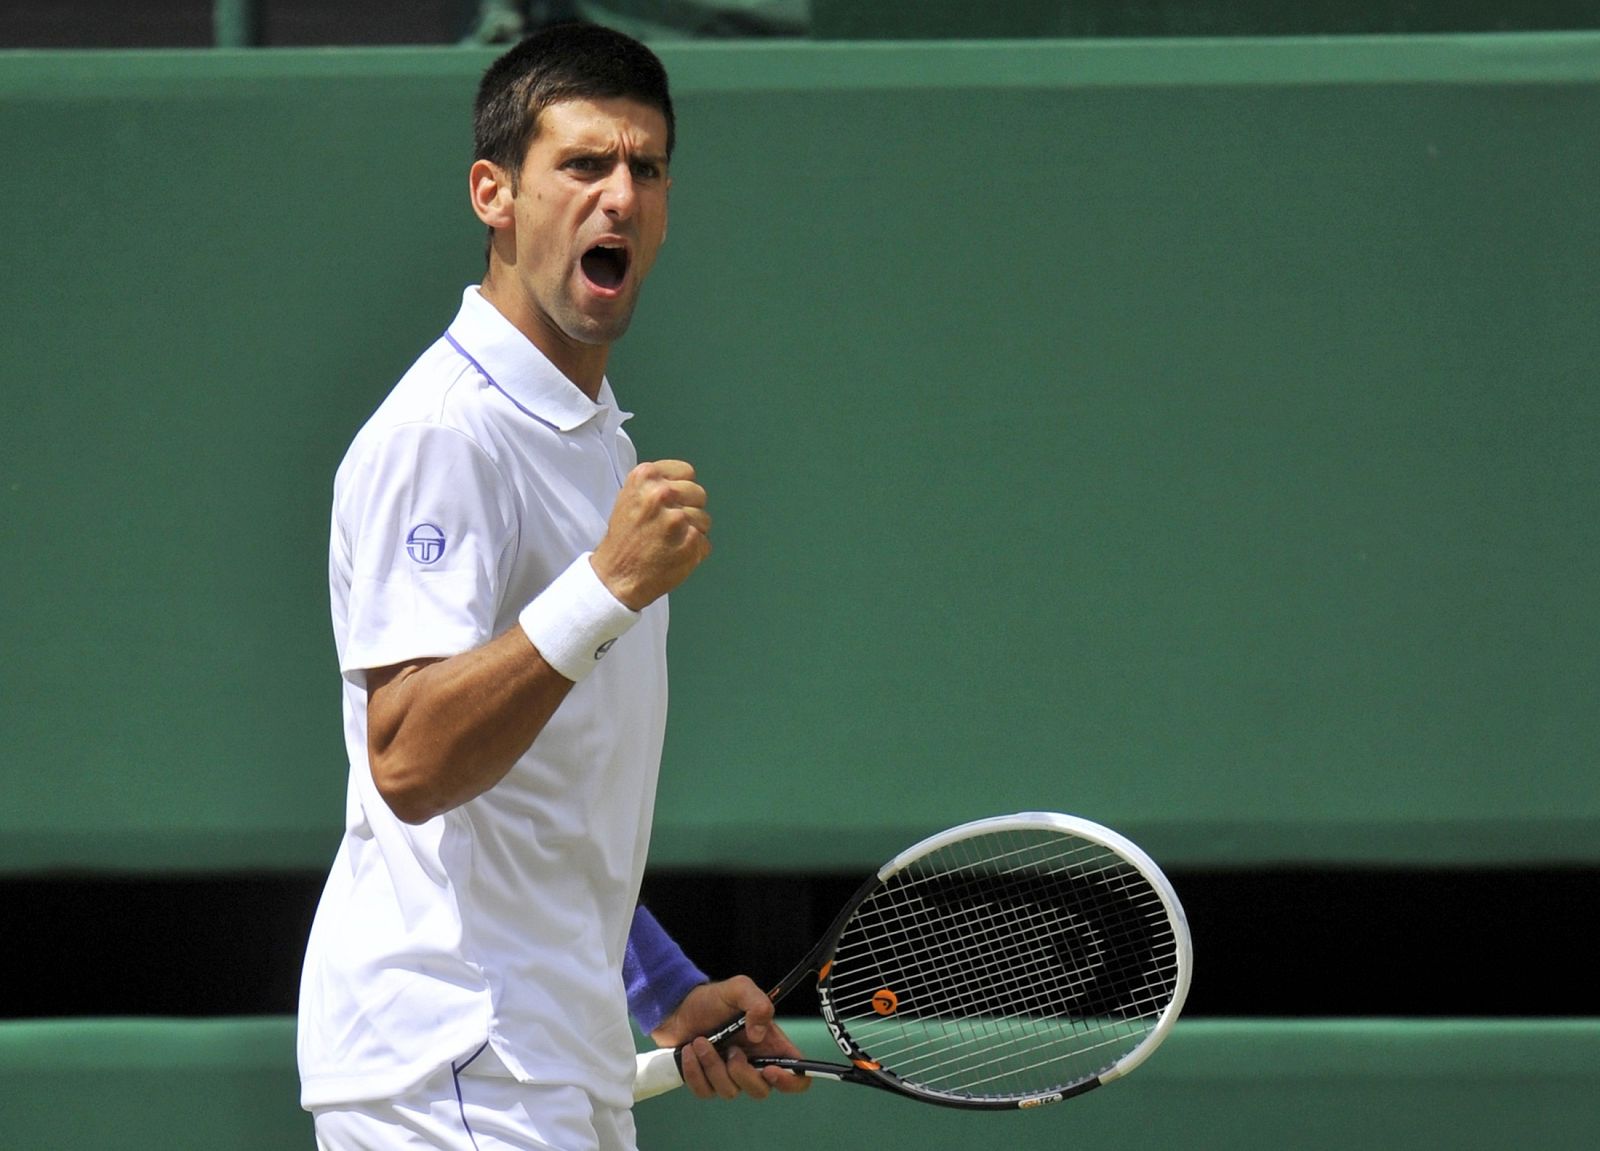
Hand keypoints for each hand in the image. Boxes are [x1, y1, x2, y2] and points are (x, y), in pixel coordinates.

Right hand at [590, 460, 710, 610]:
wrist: (615, 576)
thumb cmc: (624, 537)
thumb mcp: (630, 496)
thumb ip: (656, 484)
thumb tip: (685, 481)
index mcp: (645, 476)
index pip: (687, 472)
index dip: (680, 490)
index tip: (668, 505)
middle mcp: (661, 493)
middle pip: (699, 494)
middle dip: (689, 510)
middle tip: (666, 528)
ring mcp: (677, 517)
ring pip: (704, 519)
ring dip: (692, 533)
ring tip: (667, 543)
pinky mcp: (691, 540)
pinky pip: (705, 542)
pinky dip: (694, 552)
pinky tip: (672, 556)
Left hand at [650, 977, 811, 1100]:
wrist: (678, 1006)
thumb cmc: (713, 999)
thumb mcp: (739, 988)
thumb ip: (757, 1004)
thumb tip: (759, 1035)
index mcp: (770, 1045)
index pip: (797, 1076)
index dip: (791, 1081)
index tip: (770, 1070)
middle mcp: (753, 1064)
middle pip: (762, 1091)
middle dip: (743, 1073)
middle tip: (731, 1049)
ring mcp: (729, 1076)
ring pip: (730, 1092)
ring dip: (713, 1066)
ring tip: (700, 1041)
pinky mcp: (706, 1082)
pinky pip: (705, 1092)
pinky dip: (695, 1072)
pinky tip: (689, 1051)